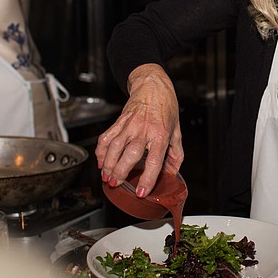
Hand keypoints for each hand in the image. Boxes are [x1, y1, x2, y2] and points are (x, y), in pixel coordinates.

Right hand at [95, 64, 183, 196]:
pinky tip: (101, 162)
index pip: (154, 161)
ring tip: (106, 177)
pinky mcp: (119, 121)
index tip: (141, 192)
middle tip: (116, 184)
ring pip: (114, 147)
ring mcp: (129, 125)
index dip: (147, 179)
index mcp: (160, 135)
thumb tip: (172, 172)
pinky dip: (100, 151)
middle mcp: (144, 130)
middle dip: (120, 173)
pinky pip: (106, 138)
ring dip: (108, 165)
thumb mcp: (176, 131)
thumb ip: (175, 153)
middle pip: (129, 155)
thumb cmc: (166, 107)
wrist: (153, 86)